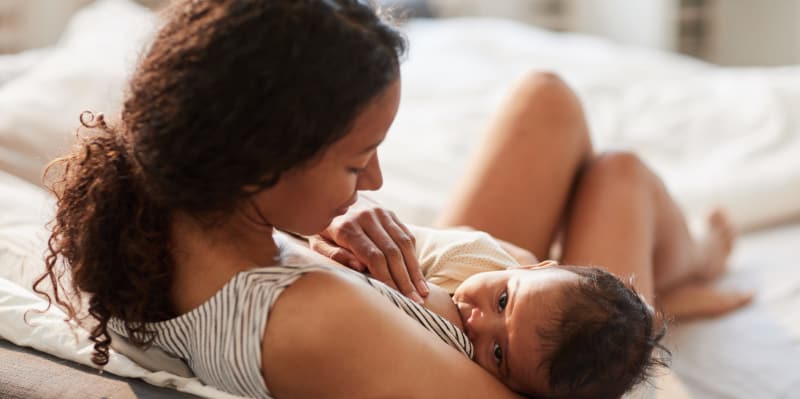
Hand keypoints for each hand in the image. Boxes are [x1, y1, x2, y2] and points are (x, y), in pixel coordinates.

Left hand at [308, 200, 428, 303]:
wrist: (330, 199)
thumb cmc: (322, 230)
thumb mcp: (317, 243)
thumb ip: (333, 255)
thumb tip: (359, 267)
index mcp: (347, 227)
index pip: (374, 256)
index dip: (387, 278)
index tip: (396, 296)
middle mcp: (367, 217)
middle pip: (392, 252)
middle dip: (405, 279)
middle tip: (415, 301)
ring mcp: (381, 213)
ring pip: (404, 244)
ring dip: (414, 271)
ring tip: (422, 292)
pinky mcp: (390, 213)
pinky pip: (407, 236)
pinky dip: (414, 257)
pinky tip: (419, 276)